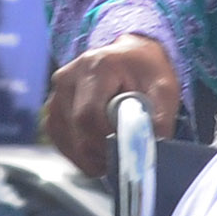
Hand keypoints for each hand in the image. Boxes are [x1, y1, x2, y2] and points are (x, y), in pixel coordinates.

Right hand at [42, 35, 177, 175]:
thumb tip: (148, 151)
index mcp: (97, 67)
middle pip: (76, 129)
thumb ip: (159, 120)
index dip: (106, 140)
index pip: (89, 114)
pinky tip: (97, 152)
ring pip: (65, 139)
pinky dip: (79, 154)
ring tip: (113, 151)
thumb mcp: (164, 90)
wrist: (130, 59)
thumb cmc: (146, 73)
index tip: (126, 150)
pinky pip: (60, 140)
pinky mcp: (52, 109)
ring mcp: (57, 93)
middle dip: (100, 151)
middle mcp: (69, 77)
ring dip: (89, 156)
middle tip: (122, 156)